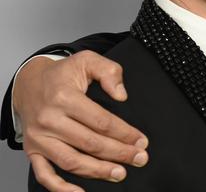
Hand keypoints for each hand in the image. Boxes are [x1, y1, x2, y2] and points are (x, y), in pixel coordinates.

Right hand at [13, 51, 148, 191]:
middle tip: (139, 158)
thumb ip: (109, 71)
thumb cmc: (62, 74)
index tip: (141, 141)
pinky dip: (60, 188)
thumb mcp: (87, 60)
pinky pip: (44, 174)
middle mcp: (50, 120)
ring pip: (72, 161)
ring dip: (98, 171)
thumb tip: (122, 95)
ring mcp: (40, 138)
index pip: (101, 121)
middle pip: (90, 143)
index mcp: (65, 98)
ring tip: (120, 173)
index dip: (124, 133)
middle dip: (119, 153)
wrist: (29, 82)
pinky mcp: (32, 150)